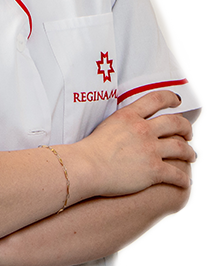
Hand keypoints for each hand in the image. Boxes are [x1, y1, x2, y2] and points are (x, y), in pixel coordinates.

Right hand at [73, 90, 195, 198]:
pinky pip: (176, 173)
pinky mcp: (153, 170)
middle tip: (187, 132)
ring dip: (188, 152)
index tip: (177, 101)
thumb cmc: (90, 149)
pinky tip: (185, 181)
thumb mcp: (107, 123)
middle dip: (185, 127)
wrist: (87, 166)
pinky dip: (183, 178)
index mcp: (130, 115)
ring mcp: (149, 149)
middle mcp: (143, 129)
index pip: (157, 99)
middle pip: (174, 122)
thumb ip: (123, 121)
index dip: (170, 98)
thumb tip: (130, 121)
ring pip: (180, 147)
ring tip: (190, 155)